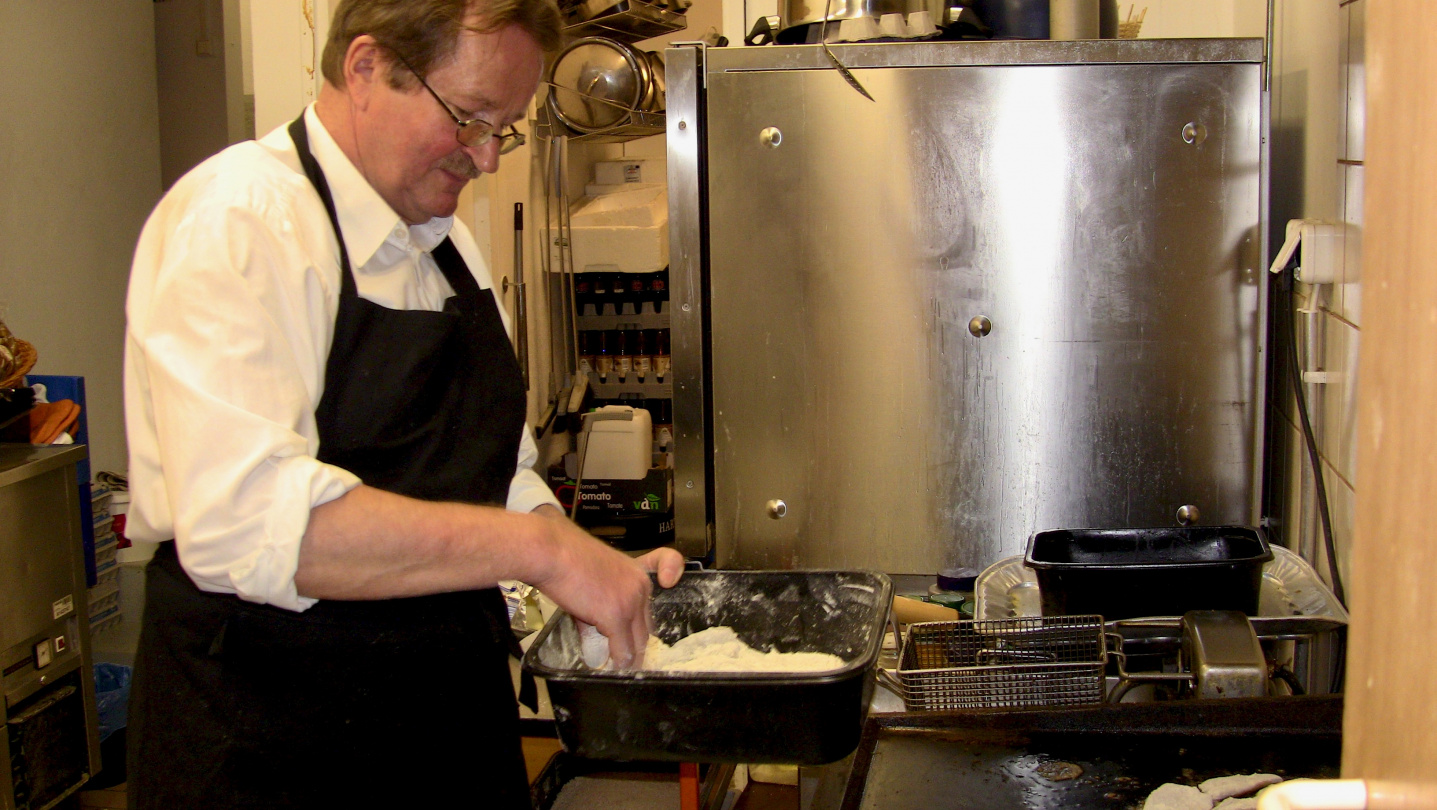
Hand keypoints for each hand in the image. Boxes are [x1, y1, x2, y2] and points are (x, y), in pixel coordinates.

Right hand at [530, 508, 684, 668]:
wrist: (553, 551)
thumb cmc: (565, 559)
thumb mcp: (593, 582)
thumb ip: (599, 614)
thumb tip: (596, 648)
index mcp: (638, 574)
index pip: (649, 608)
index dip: (647, 626)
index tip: (643, 641)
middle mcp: (640, 588)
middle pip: (645, 629)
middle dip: (636, 649)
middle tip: (627, 664)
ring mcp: (631, 602)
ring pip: (637, 642)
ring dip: (628, 660)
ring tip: (618, 670)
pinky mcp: (616, 616)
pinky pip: (621, 649)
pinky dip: (616, 663)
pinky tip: (609, 668)